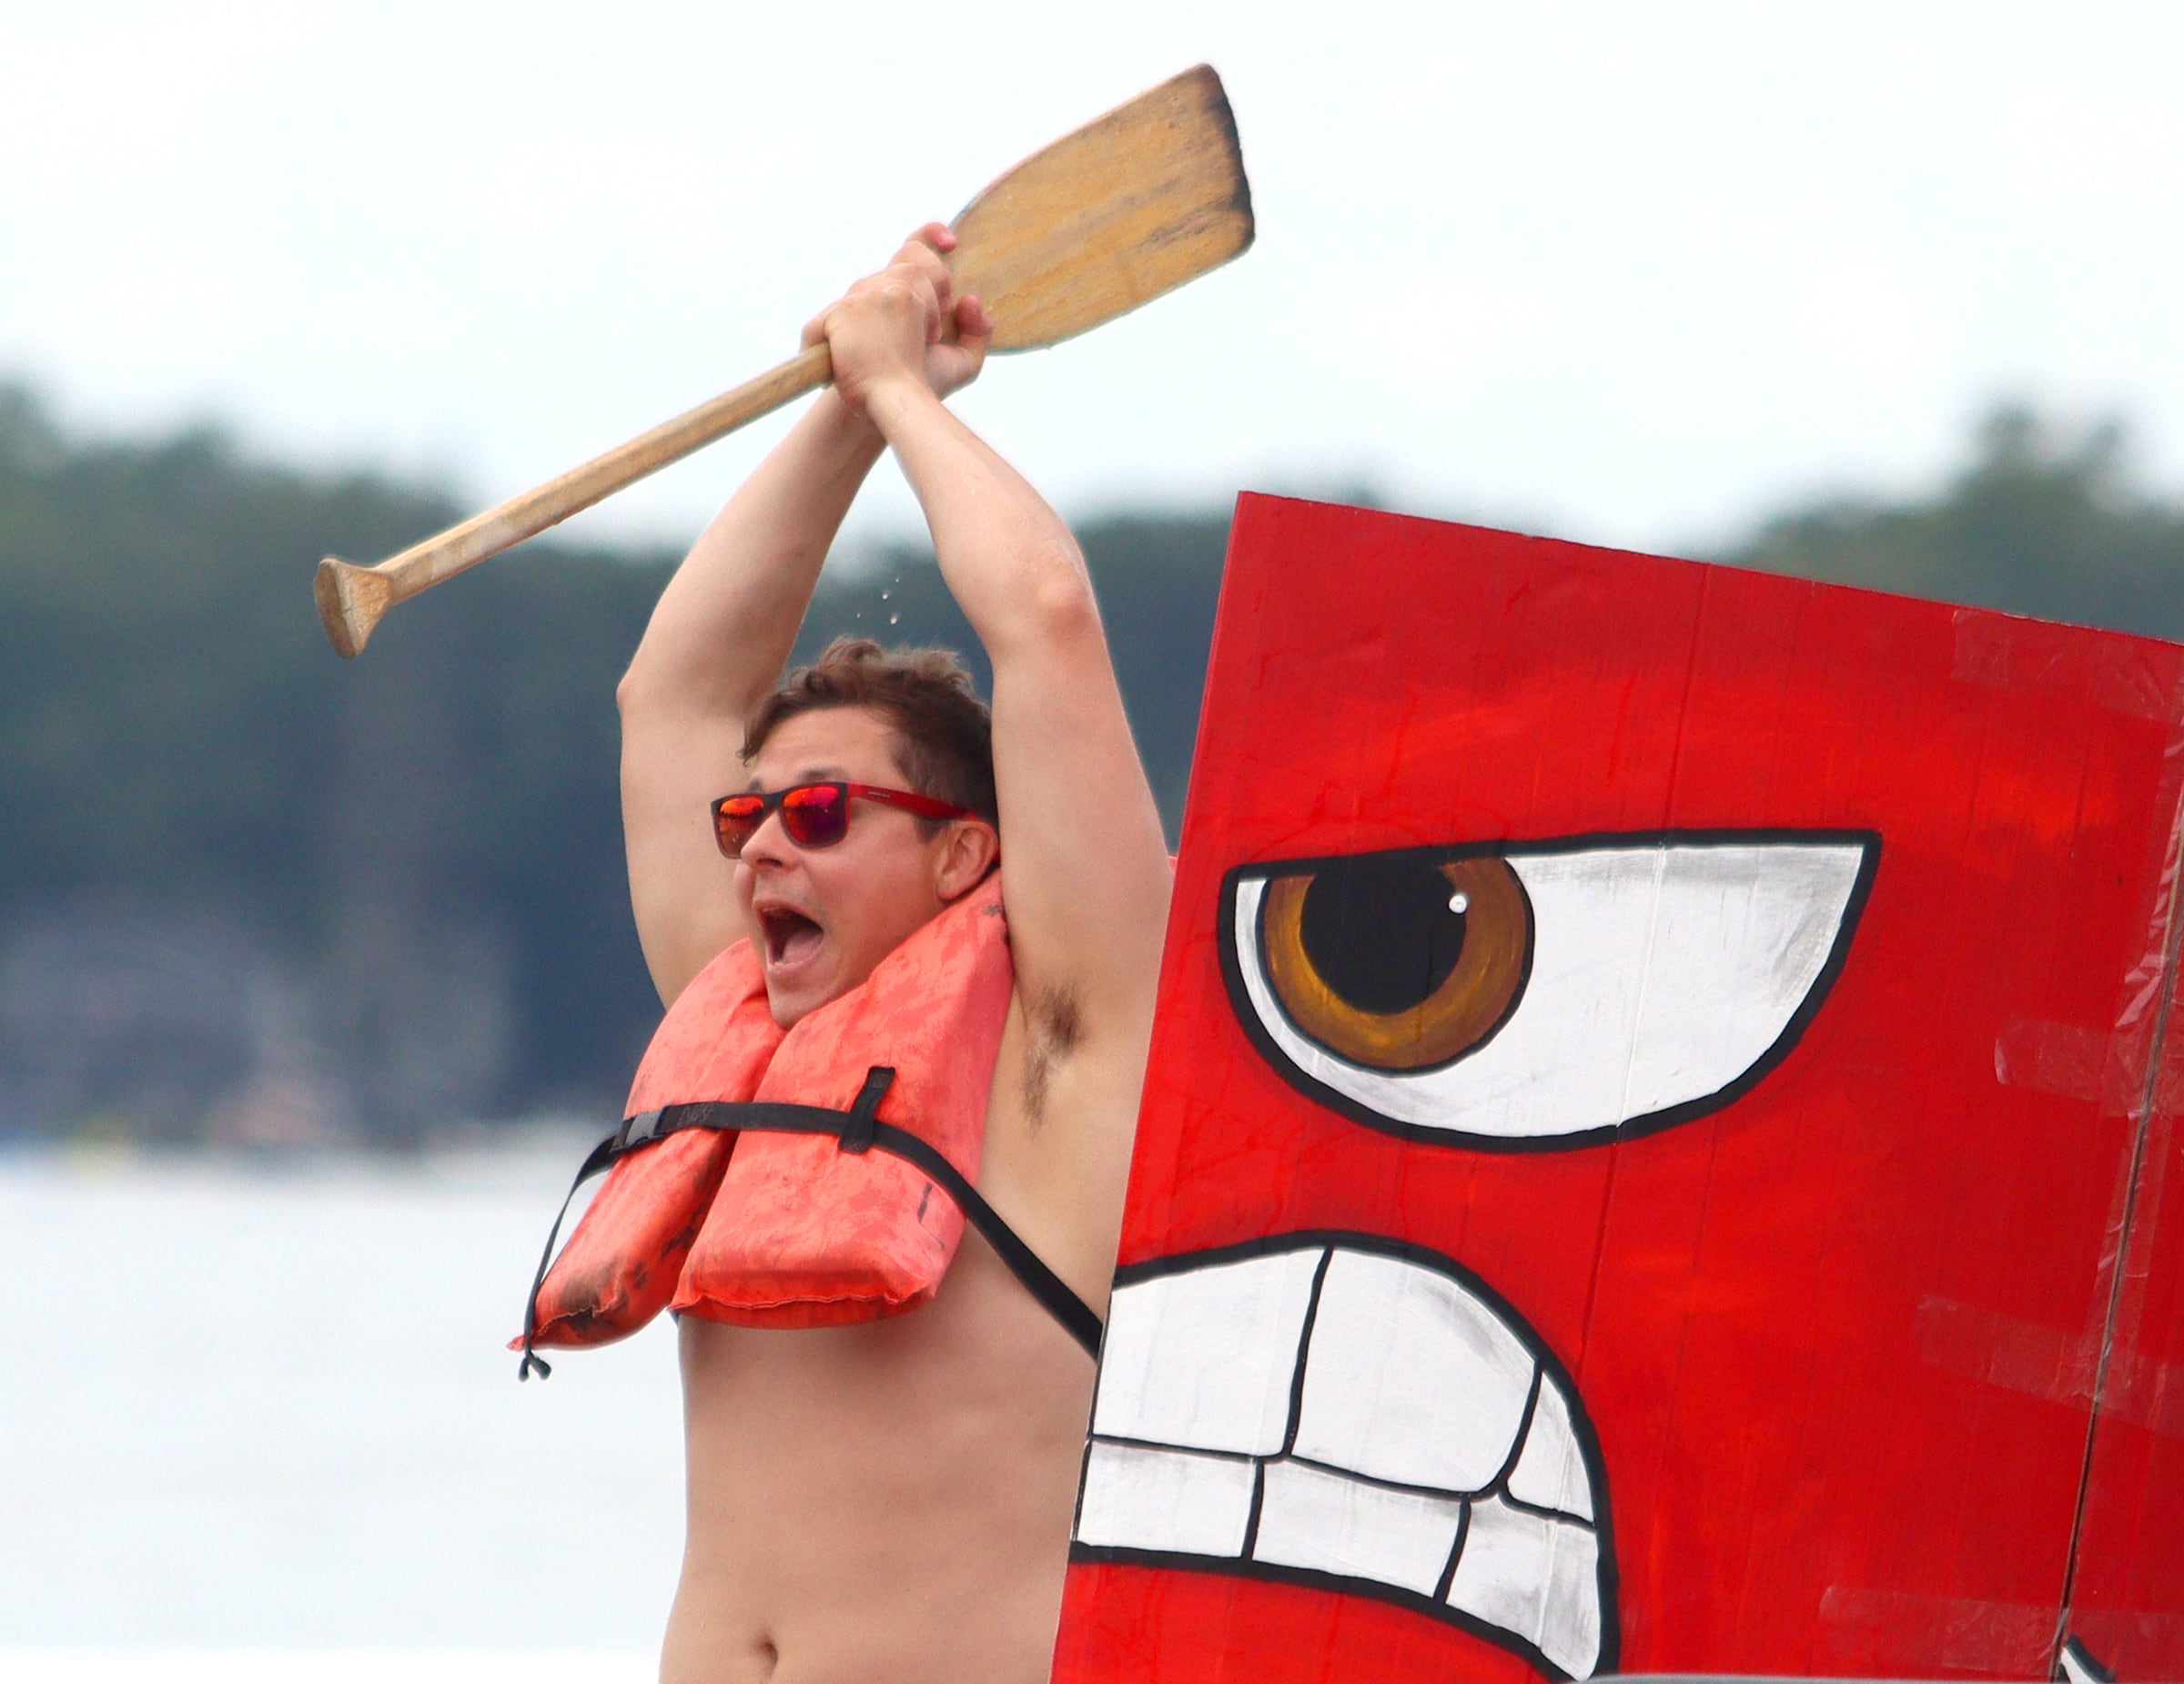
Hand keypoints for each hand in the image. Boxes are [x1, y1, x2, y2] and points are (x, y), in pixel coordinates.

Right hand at [803, 224, 992, 413]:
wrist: (887, 408)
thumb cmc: (921, 386)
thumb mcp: (961, 363)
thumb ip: (977, 333)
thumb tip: (972, 300)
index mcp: (905, 293)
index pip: (915, 248)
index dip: (931, 235)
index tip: (952, 243)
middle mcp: (880, 291)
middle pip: (910, 259)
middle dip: (936, 281)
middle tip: (941, 320)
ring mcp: (856, 302)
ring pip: (889, 276)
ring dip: (915, 305)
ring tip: (922, 340)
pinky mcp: (831, 319)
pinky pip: (849, 302)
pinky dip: (868, 321)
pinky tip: (884, 340)